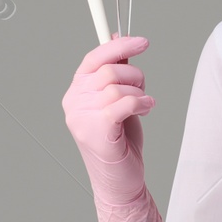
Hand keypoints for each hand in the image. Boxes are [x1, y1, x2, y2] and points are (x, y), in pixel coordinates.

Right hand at [63, 32, 161, 221]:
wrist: (120, 182)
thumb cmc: (120, 142)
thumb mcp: (118, 100)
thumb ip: (116, 73)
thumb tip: (118, 39)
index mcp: (76, 92)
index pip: (93, 58)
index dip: (118, 46)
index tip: (143, 41)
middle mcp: (73, 103)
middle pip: (108, 70)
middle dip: (135, 75)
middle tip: (144, 89)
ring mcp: (81, 118)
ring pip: (117, 86)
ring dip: (139, 92)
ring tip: (144, 104)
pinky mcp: (96, 132)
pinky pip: (122, 103)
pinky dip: (140, 102)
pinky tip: (147, 108)